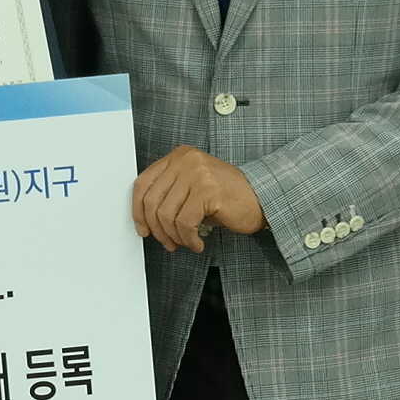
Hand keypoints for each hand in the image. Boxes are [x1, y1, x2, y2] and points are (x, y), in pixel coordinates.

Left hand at [130, 146, 265, 252]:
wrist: (262, 198)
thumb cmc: (227, 197)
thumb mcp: (192, 188)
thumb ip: (169, 194)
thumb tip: (144, 218)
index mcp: (178, 156)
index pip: (143, 183)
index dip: (138, 210)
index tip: (142, 228)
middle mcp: (186, 160)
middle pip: (152, 200)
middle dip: (157, 229)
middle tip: (167, 242)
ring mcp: (197, 173)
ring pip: (166, 214)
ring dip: (174, 236)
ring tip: (186, 242)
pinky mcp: (208, 190)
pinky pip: (184, 223)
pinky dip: (188, 238)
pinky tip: (197, 242)